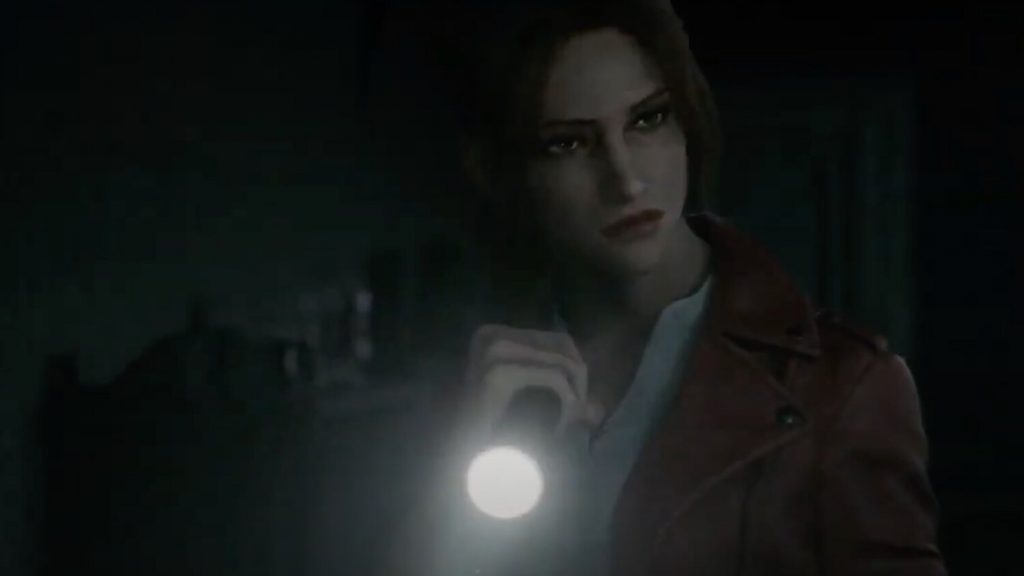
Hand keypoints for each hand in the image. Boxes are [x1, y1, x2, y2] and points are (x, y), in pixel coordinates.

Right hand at [457, 324, 601, 443]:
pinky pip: (555, 378)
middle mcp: (491, 337)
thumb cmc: (493, 435)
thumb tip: (597, 410)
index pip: (557, 339)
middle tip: (579, 416)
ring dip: (576, 395)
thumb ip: (559, 395)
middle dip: (579, 381)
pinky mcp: (498, 374)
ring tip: (569, 422)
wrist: (464, 460)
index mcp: (493, 334)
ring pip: (563, 363)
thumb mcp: (525, 403)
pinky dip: (567, 402)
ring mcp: (493, 352)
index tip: (578, 404)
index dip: (576, 371)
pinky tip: (561, 425)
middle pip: (563, 347)